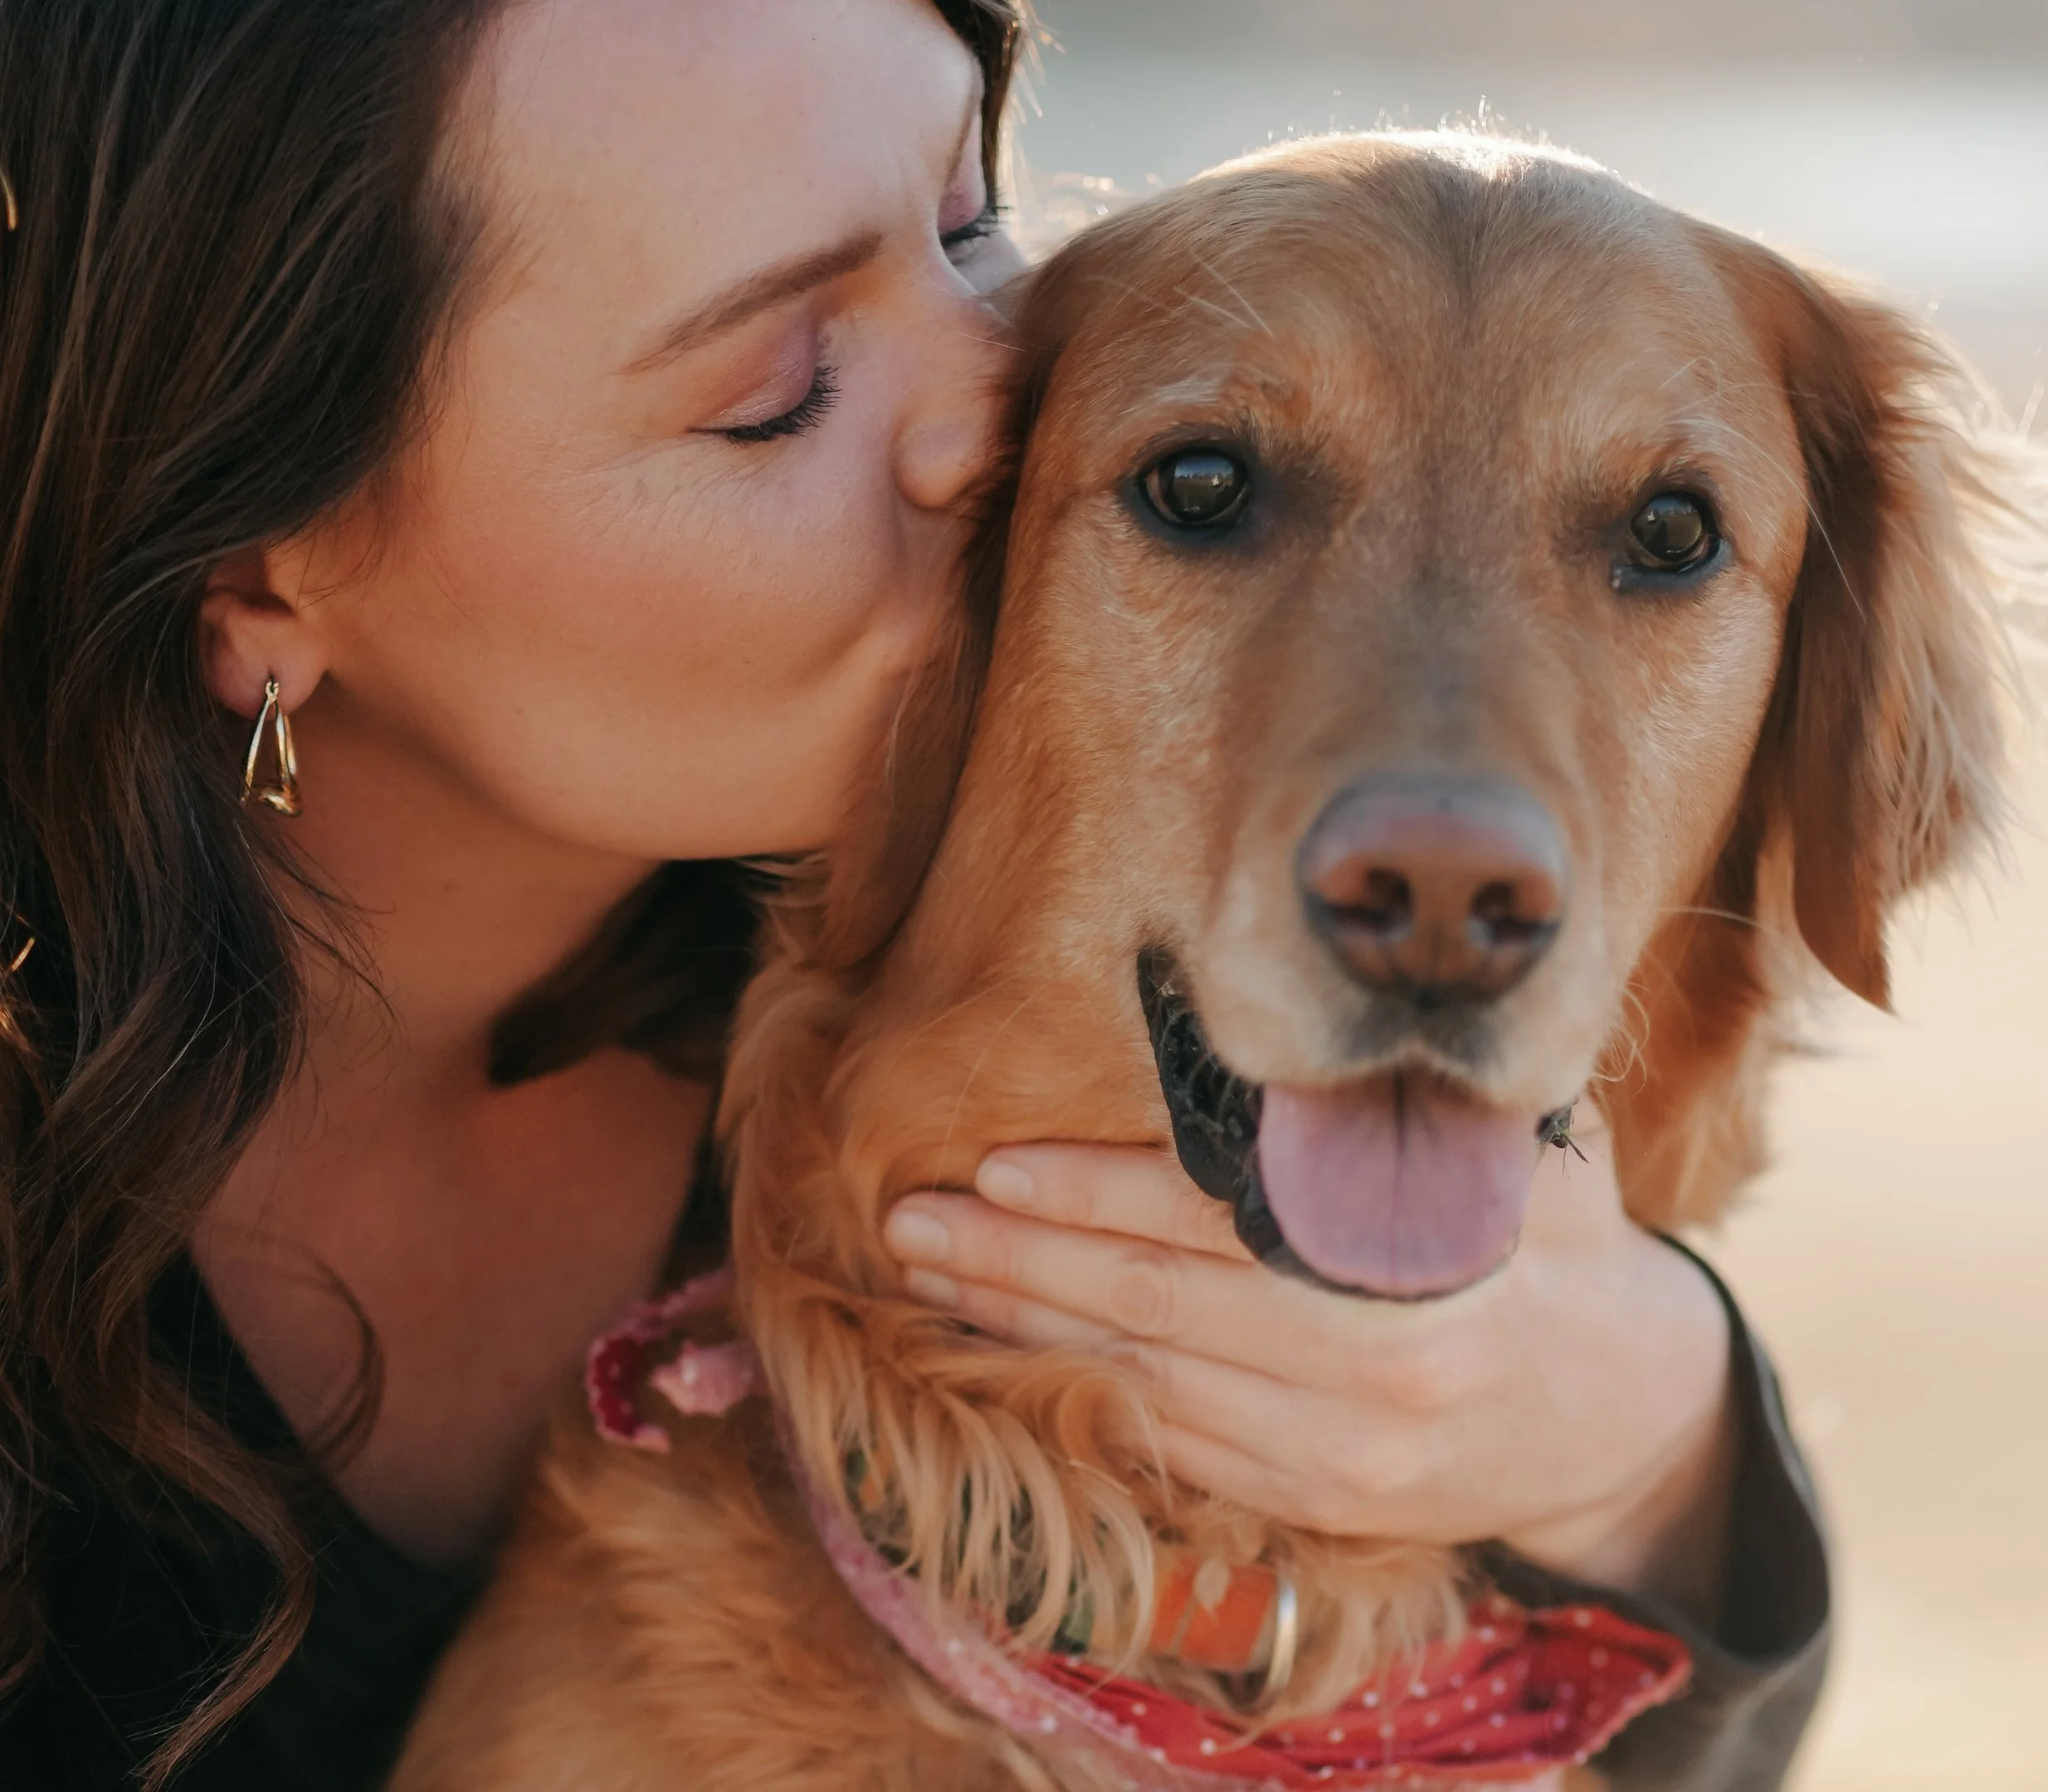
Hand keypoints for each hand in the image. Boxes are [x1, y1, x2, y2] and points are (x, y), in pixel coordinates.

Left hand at [882, 1101, 1736, 1618]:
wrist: (1617, 1410)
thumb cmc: (1553, 1243)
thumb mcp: (1521, 1154)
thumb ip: (1414, 1107)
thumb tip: (1315, 1020)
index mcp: (1410, 1285)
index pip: (1213, 1230)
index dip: (1095, 1196)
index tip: (996, 1163)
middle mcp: (1362, 1385)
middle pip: (1150, 1312)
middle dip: (1016, 1263)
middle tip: (909, 1220)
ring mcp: (1332, 1462)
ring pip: (1140, 1387)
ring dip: (1021, 1331)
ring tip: (927, 1275)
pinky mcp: (1312, 1505)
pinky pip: (1171, 1446)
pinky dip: (1080, 1398)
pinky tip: (1007, 1351)